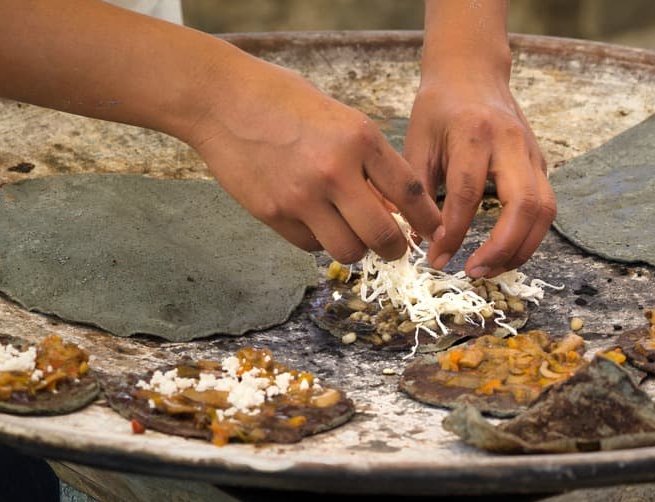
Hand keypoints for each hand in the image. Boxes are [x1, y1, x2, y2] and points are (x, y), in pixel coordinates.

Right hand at [187, 56, 440, 262]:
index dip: (427, 220)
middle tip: (393, 247)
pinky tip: (314, 220)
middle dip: (394, 248)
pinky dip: (319, 240)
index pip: (410, 193)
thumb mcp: (339, 118)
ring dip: (356, 249)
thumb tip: (395, 207)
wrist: (221, 99)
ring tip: (350, 233)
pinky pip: (311, 246)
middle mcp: (336, 170)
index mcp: (360, 138)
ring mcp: (303, 196)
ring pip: (349, 251)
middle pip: (383, 236)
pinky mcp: (275, 213)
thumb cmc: (284, 101)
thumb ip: (368, 160)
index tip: (433, 231)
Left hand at [404, 74, 555, 278]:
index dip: (453, 231)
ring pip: (544, 211)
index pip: (468, 192)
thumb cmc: (438, 109)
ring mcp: (532, 154)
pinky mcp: (541, 166)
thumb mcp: (417, 142)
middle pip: (523, 204)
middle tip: (474, 271)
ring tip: (491, 270)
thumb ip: (416, 192)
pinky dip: (529, 238)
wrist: (471, 73)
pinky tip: (505, 254)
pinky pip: (545, 209)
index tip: (436, 258)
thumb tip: (416, 241)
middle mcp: (510, 144)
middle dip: (501, 247)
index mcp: (474, 134)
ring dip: (521, 249)